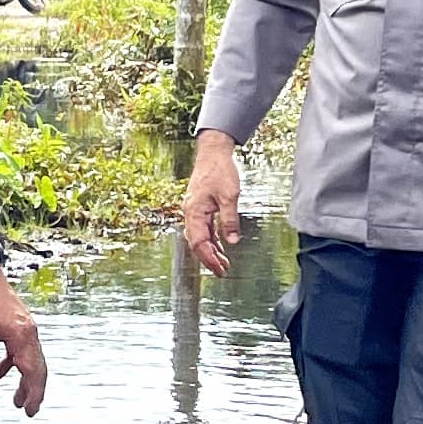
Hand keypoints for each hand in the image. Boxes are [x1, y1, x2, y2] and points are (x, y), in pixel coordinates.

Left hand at [0, 255, 49, 414]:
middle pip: (38, 368)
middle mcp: (28, 332)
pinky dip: (14, 364)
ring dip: (25, 380)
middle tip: (29, 411)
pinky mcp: (18, 324)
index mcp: (20, 335)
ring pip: (31, 360)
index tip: (29, 411)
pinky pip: (21, 350)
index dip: (33, 394)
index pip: (32, 372)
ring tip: (16, 399)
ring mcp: (25, 327)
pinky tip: (0, 372)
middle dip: (34, 391)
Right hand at [178, 132, 242, 276]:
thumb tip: (231, 241)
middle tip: (222, 271)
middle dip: (209, 258)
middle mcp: (191, 213)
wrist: (213, 152)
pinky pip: (203, 229)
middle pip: (196, 243)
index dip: (209, 258)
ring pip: (199, 237)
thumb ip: (229, 220)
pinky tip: (220, 246)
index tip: (219, 269)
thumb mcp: (229, 196)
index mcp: (194, 212)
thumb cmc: (219, 171)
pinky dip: (211, 240)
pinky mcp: (200, 208)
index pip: (199, 242)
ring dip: (211, 251)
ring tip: (223, 263)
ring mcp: (194, 211)